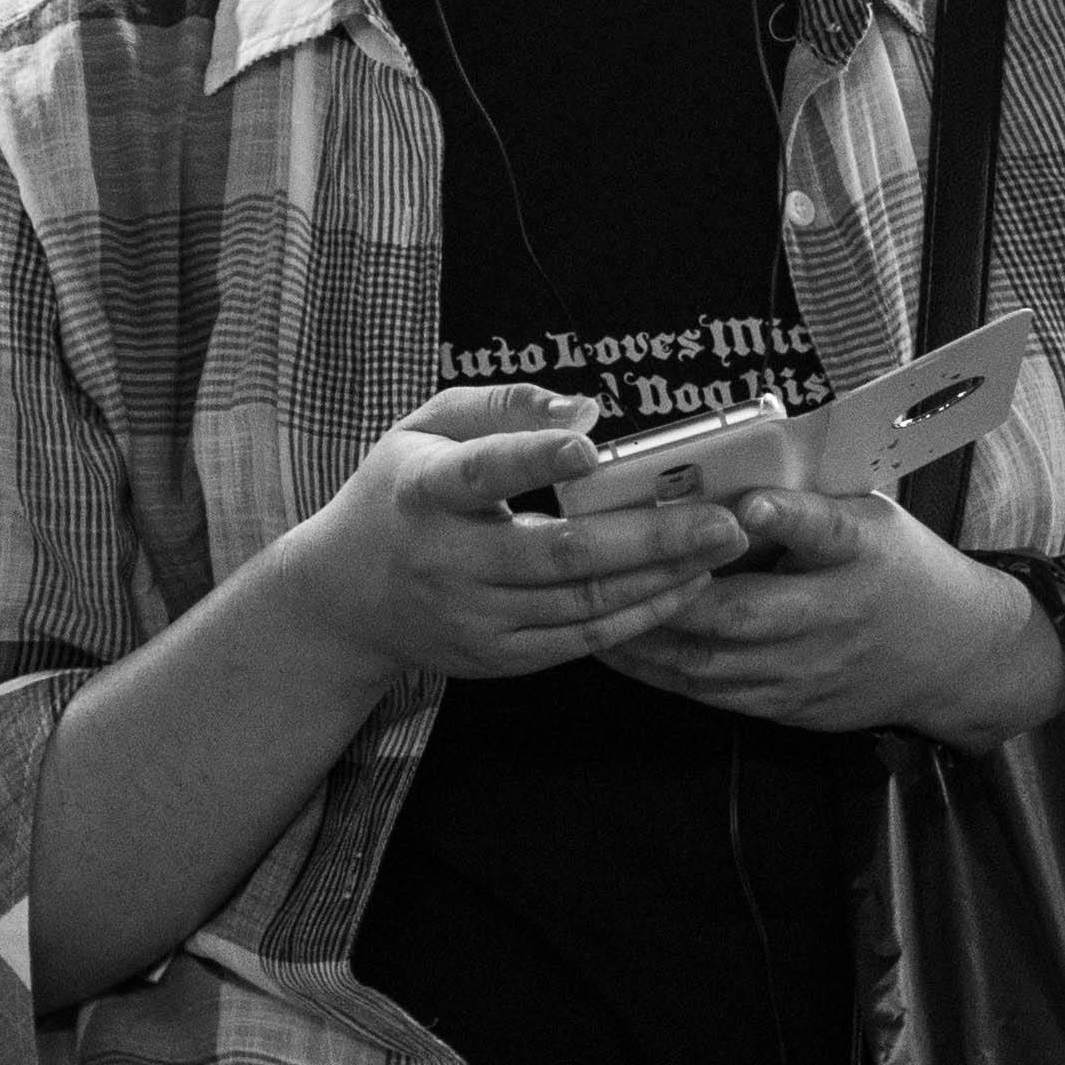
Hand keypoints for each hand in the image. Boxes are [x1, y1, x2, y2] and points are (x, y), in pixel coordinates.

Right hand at [300, 385, 750, 694]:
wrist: (343, 601)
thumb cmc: (399, 494)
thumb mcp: (426, 429)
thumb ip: (503, 407)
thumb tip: (587, 410)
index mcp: (425, 491)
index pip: (482, 473)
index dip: (533, 459)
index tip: (589, 446)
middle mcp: (448, 561)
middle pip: (558, 553)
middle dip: (649, 537)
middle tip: (722, 518)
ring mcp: (473, 617)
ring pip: (581, 602)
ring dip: (661, 578)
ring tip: (721, 549)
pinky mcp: (497, 657)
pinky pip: (581, 641)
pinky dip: (638, 616)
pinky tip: (684, 588)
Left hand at [597, 484, 1064, 744]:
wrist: (958, 659)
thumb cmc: (904, 571)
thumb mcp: (875, 519)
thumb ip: (810, 505)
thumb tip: (738, 486)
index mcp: (861, 555)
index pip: (824, 530)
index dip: (783, 516)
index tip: (742, 501)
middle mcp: (832, 620)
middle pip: (742, 612)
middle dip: (668, 594)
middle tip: (608, 568)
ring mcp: (808, 673)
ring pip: (714, 664)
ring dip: (648, 642)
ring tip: (589, 613)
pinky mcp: (791, 708)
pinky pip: (716, 695)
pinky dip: (665, 674)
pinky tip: (624, 651)